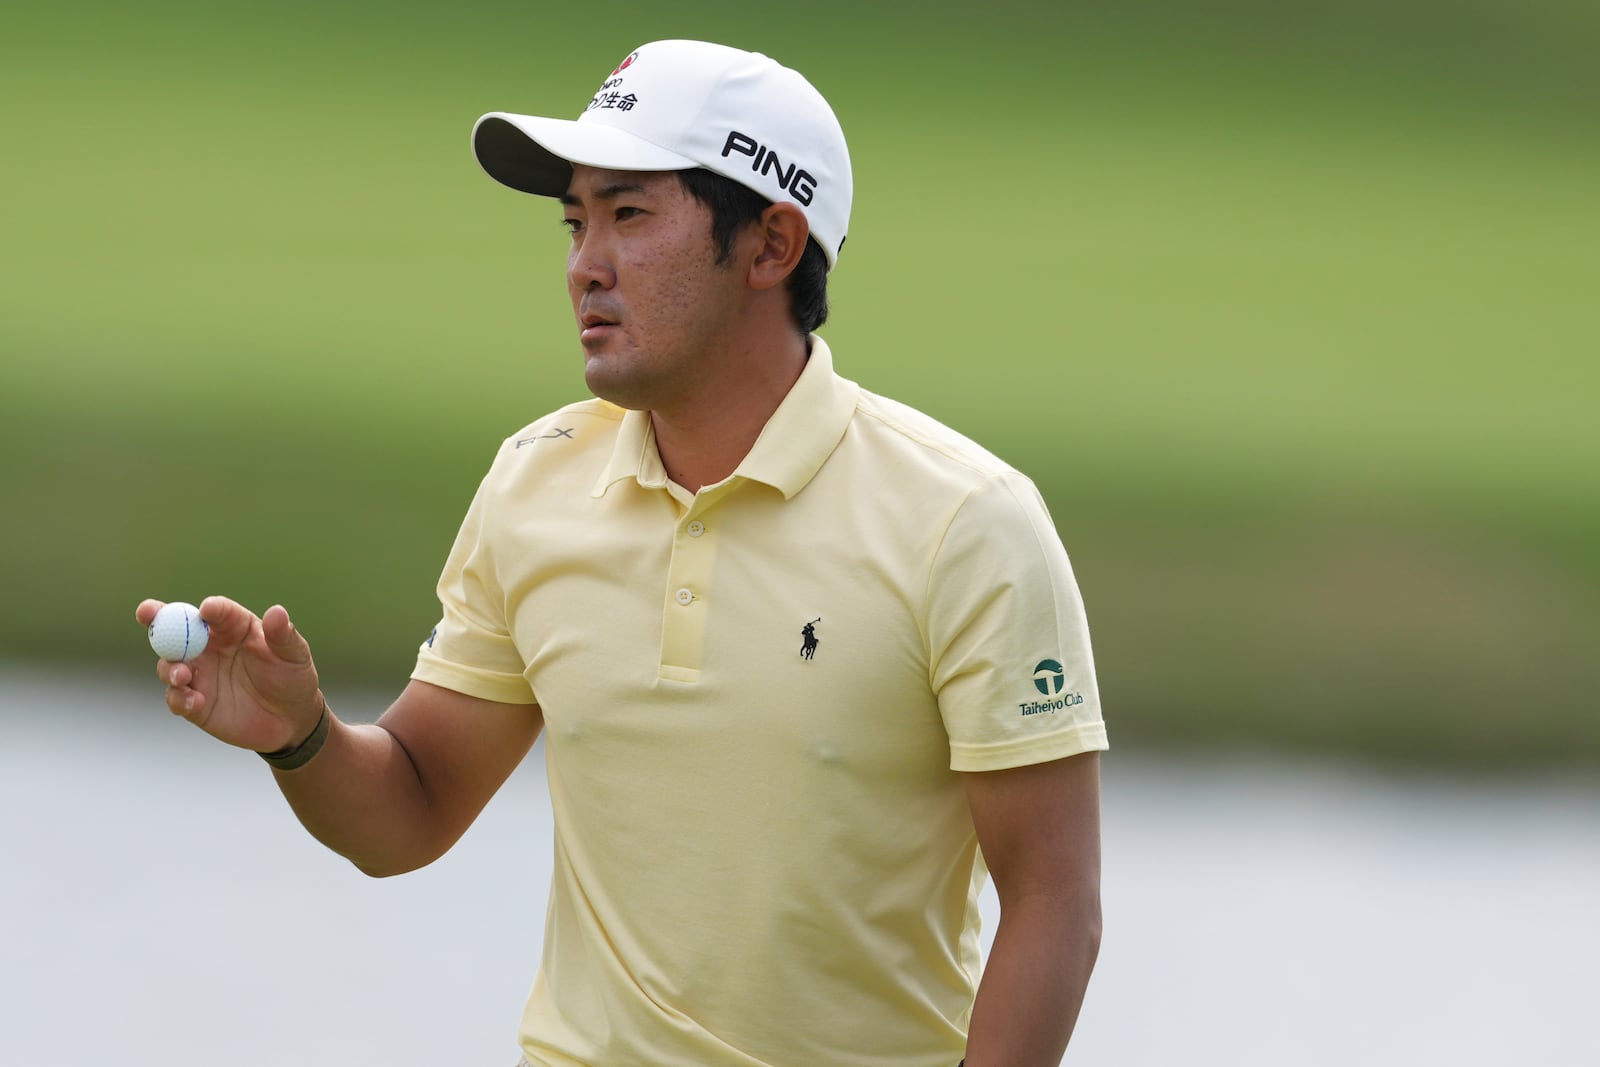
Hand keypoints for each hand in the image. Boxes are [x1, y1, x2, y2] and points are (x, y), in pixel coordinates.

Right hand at [136, 596, 323, 753]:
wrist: (292, 720)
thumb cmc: (293, 678)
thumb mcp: (294, 655)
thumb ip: (283, 635)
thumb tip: (277, 611)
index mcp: (233, 627)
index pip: (216, 612)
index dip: (209, 608)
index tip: (207, 609)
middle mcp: (209, 647)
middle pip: (176, 630)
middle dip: (157, 619)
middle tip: (147, 612)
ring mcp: (199, 675)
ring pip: (169, 664)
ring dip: (169, 666)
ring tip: (182, 674)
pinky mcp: (195, 704)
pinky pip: (176, 699)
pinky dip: (179, 698)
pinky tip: (193, 701)